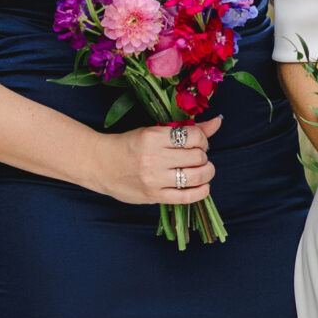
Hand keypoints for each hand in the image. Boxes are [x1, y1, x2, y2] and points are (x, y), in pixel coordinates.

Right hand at [95, 114, 219, 206]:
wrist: (99, 164)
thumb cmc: (128, 146)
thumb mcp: (154, 131)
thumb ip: (187, 129)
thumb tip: (218, 122)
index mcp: (153, 136)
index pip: (193, 136)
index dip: (203, 139)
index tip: (198, 142)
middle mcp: (154, 157)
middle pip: (197, 156)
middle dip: (204, 156)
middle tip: (197, 157)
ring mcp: (154, 178)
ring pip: (196, 176)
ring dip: (206, 172)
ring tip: (203, 170)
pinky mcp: (153, 196)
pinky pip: (187, 196)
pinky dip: (201, 191)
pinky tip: (202, 186)